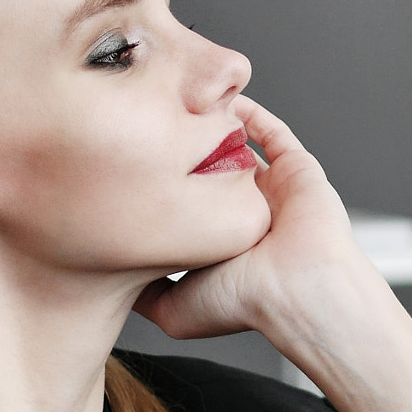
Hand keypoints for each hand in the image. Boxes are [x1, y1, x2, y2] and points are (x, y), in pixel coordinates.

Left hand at [133, 97, 380, 344]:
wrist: (296, 290)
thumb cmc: (241, 301)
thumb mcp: (173, 309)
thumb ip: (144, 294)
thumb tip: (114, 284)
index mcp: (222, 244)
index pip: (187, 206)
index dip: (162, 187)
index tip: (129, 169)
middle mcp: (247, 216)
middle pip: (210, 172)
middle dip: (185, 151)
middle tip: (153, 128)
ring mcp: (273, 192)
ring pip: (240, 150)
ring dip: (215, 129)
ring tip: (185, 106)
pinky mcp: (297, 170)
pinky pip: (273, 133)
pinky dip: (252, 115)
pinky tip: (224, 101)